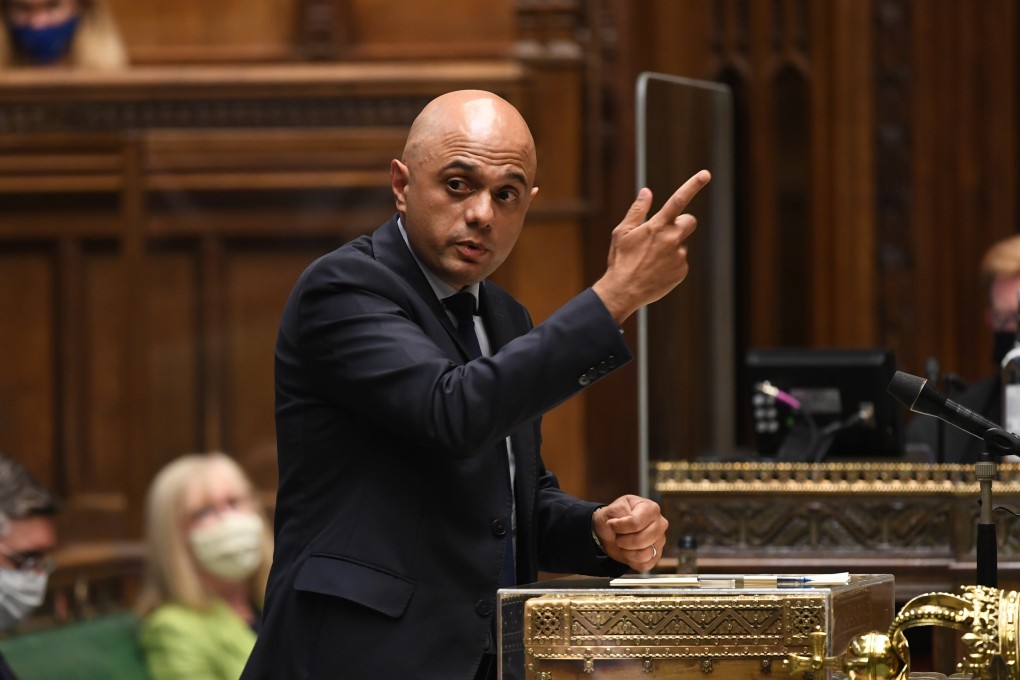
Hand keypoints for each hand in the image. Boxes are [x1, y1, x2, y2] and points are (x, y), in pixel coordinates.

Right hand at [592, 169, 711, 323]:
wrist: (624, 291)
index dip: (693, 185)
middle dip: (681, 224)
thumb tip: (646, 191)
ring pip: (681, 243)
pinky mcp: (682, 270)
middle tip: (663, 234)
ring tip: (652, 260)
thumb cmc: (620, 260)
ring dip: (671, 247)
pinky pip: (681, 261)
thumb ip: (637, 210)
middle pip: (689, 221)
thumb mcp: (622, 232)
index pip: (678, 200)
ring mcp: (679, 255)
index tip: (706, 174)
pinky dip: (671, 264)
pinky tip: (656, 271)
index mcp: (657, 226)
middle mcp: (672, 238)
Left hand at [592, 494, 667, 572]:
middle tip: (618, 535)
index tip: (611, 524)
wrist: (612, 531)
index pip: (635, 523)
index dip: (619, 527)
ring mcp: (660, 541)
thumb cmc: (615, 516)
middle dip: (622, 540)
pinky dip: (631, 561)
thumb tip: (620, 522)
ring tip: (623, 543)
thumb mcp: (612, 508)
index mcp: (651, 508)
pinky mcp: (657, 556)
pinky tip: (628, 551)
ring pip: (643, 554)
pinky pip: (644, 565)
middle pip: (641, 540)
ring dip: (626, 551)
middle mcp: (660, 524)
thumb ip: (617, 511)